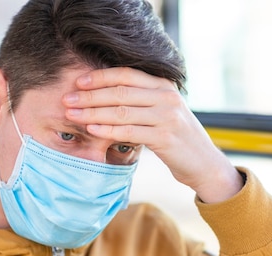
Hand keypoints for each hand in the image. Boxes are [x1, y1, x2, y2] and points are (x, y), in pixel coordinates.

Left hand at [62, 67, 242, 202]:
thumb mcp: (162, 112)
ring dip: (93, 112)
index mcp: (164, 85)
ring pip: (121, 111)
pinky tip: (91, 129)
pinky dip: (107, 129)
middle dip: (90, 96)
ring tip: (72, 115)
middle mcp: (166, 97)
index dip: (100, 77)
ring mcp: (167, 117)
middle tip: (67, 100)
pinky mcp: (165, 138)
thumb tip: (104, 96)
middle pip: (120, 91)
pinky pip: (129, 131)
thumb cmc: (177, 139)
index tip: (78, 82)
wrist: (204, 163)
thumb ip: (141, 101)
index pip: (126, 74)